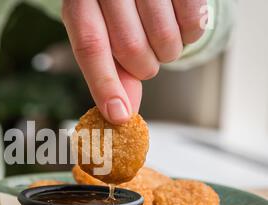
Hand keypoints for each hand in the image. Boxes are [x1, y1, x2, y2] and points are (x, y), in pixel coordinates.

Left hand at [62, 0, 206, 123]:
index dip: (104, 84)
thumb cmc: (115, 10)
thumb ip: (111, 71)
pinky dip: (189, 36)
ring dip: (166, 53)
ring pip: (164, 36)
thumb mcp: (102, 34)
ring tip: (159, 40)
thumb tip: (122, 112)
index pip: (90, 46)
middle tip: (144, 60)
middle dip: (142, 67)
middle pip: (130, 46)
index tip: (119, 115)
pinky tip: (178, 26)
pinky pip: (193, 22)